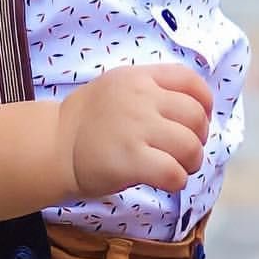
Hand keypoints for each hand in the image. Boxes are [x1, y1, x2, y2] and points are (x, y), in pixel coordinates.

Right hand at [56, 63, 212, 199]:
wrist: (54, 145)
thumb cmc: (90, 121)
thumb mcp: (119, 86)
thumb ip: (153, 90)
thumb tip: (197, 109)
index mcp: (139, 77)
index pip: (190, 81)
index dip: (204, 103)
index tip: (198, 121)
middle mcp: (140, 98)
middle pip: (195, 116)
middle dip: (200, 137)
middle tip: (186, 151)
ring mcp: (135, 129)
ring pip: (190, 146)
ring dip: (192, 162)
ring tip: (180, 168)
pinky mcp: (130, 161)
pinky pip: (173, 172)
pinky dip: (178, 180)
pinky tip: (167, 181)